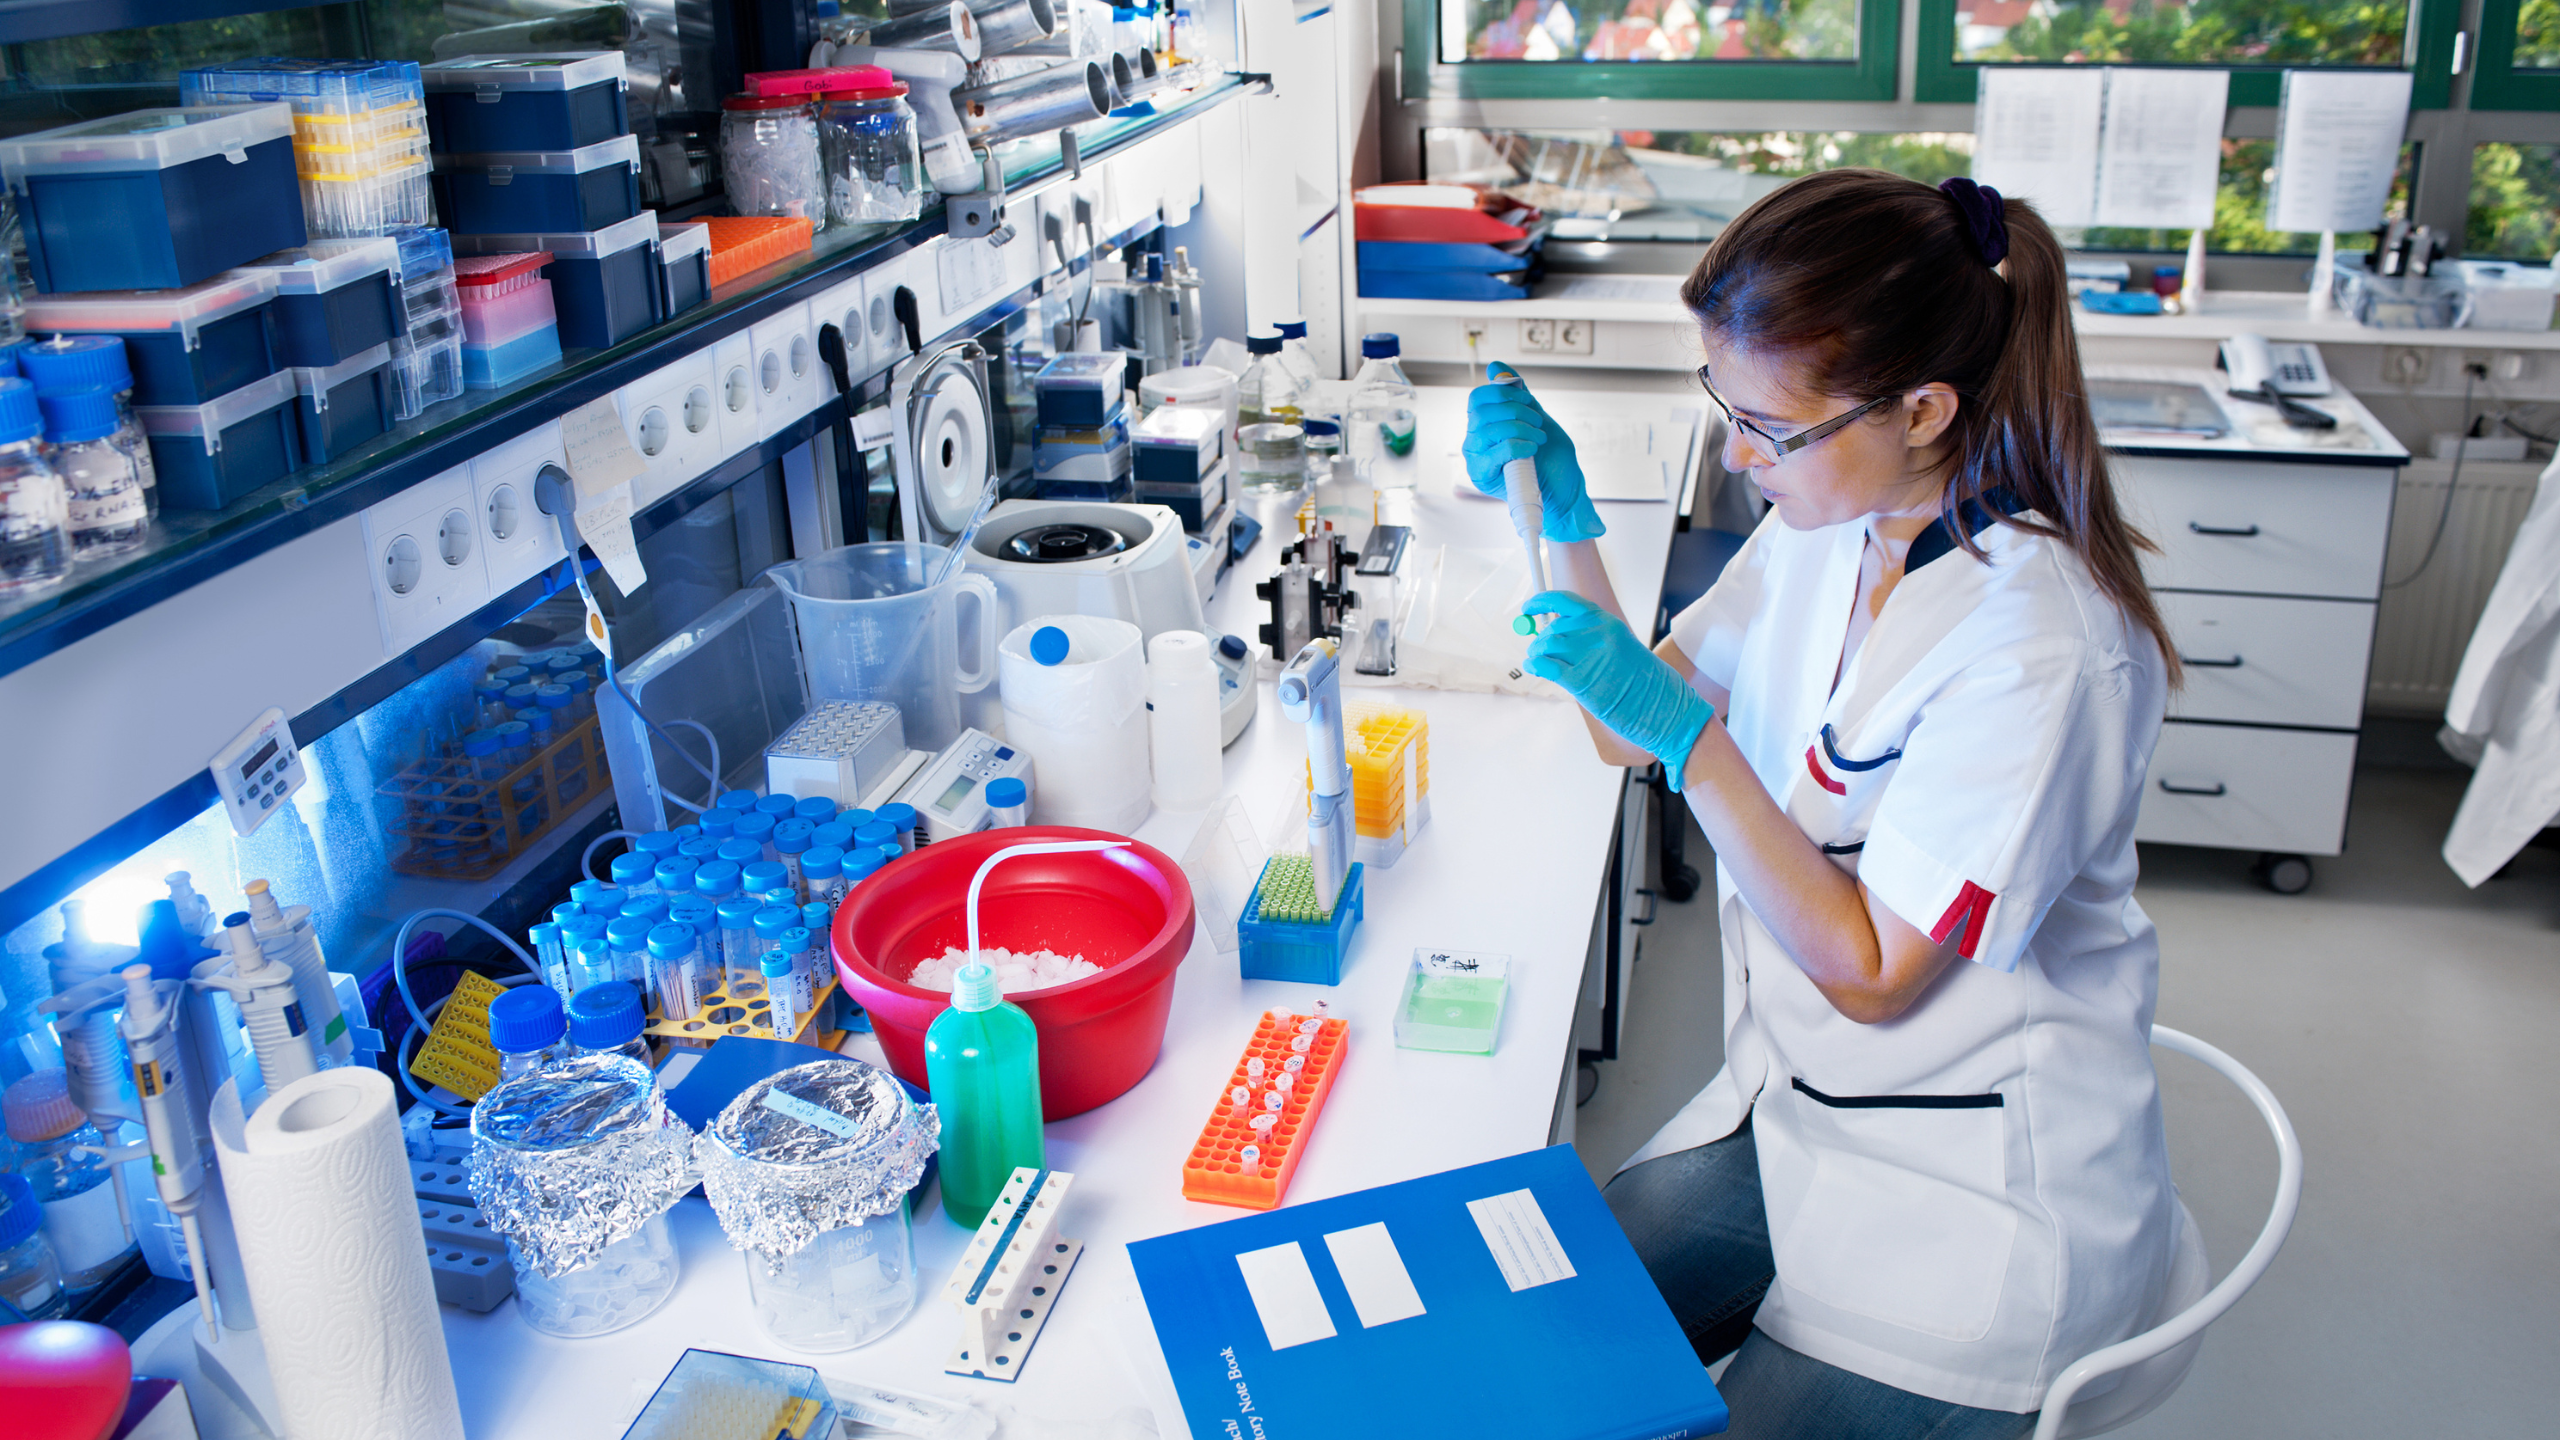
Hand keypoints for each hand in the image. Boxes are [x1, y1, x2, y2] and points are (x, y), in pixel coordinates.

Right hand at [1463, 363, 1605, 541]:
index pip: (1477, 398)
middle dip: (1516, 410)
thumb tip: (1496, 366)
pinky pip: (1494, 451)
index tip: (1527, 399)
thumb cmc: (1551, 459)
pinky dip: (1518, 445)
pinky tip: (1532, 449)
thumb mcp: (1537, 418)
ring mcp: (1475, 458)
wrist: (1564, 492)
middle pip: (1481, 411)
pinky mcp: (1481, 475)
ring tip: (1539, 438)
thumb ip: (1518, 395)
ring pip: (1487, 429)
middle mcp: (1475, 440)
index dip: (1501, 392)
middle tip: (1537, 422)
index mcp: (1484, 424)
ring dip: (1521, 428)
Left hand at [1522, 591, 1713, 786]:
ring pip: (1547, 646)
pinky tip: (1532, 667)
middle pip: (1553, 628)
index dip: (1543, 602)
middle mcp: (1598, 635)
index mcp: (1608, 623)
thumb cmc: (1642, 682)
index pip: (1567, 603)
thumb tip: (1556, 634)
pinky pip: (1546, 667)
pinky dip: (1534, 665)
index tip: (1529, 607)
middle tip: (1537, 649)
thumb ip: (1591, 638)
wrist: (1662, 706)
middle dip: (1541, 638)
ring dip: (1537, 652)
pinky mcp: (1582, 681)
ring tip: (1536, 660)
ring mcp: (1590, 657)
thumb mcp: (1620, 648)